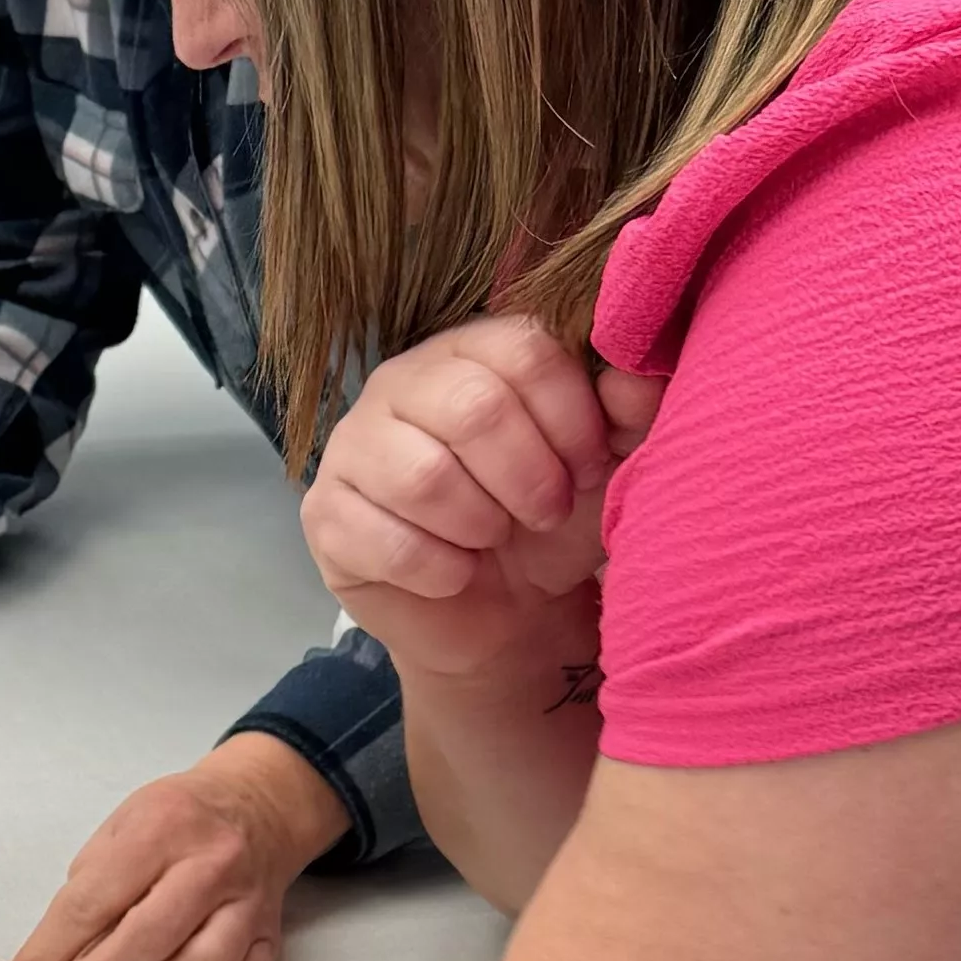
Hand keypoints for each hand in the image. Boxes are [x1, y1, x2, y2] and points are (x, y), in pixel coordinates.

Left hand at [14, 733, 345, 960]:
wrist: (258, 806)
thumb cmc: (172, 821)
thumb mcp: (119, 828)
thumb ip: (88, 887)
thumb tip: (50, 960)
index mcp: (160, 827)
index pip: (94, 901)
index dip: (51, 950)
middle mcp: (211, 865)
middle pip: (145, 940)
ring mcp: (248, 906)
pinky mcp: (270, 941)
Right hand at [303, 318, 662, 688]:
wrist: (504, 611)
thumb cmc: (551, 519)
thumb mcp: (607, 465)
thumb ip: (629, 413)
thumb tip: (636, 378)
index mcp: (471, 350)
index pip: (523, 349)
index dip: (571, 418)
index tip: (588, 467)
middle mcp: (402, 381)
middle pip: (473, 408)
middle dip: (529, 478)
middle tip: (544, 513)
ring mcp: (352, 444)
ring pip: (424, 477)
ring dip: (482, 525)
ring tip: (494, 539)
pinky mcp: (324, 513)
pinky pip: (387, 541)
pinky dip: (441, 571)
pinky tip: (454, 573)